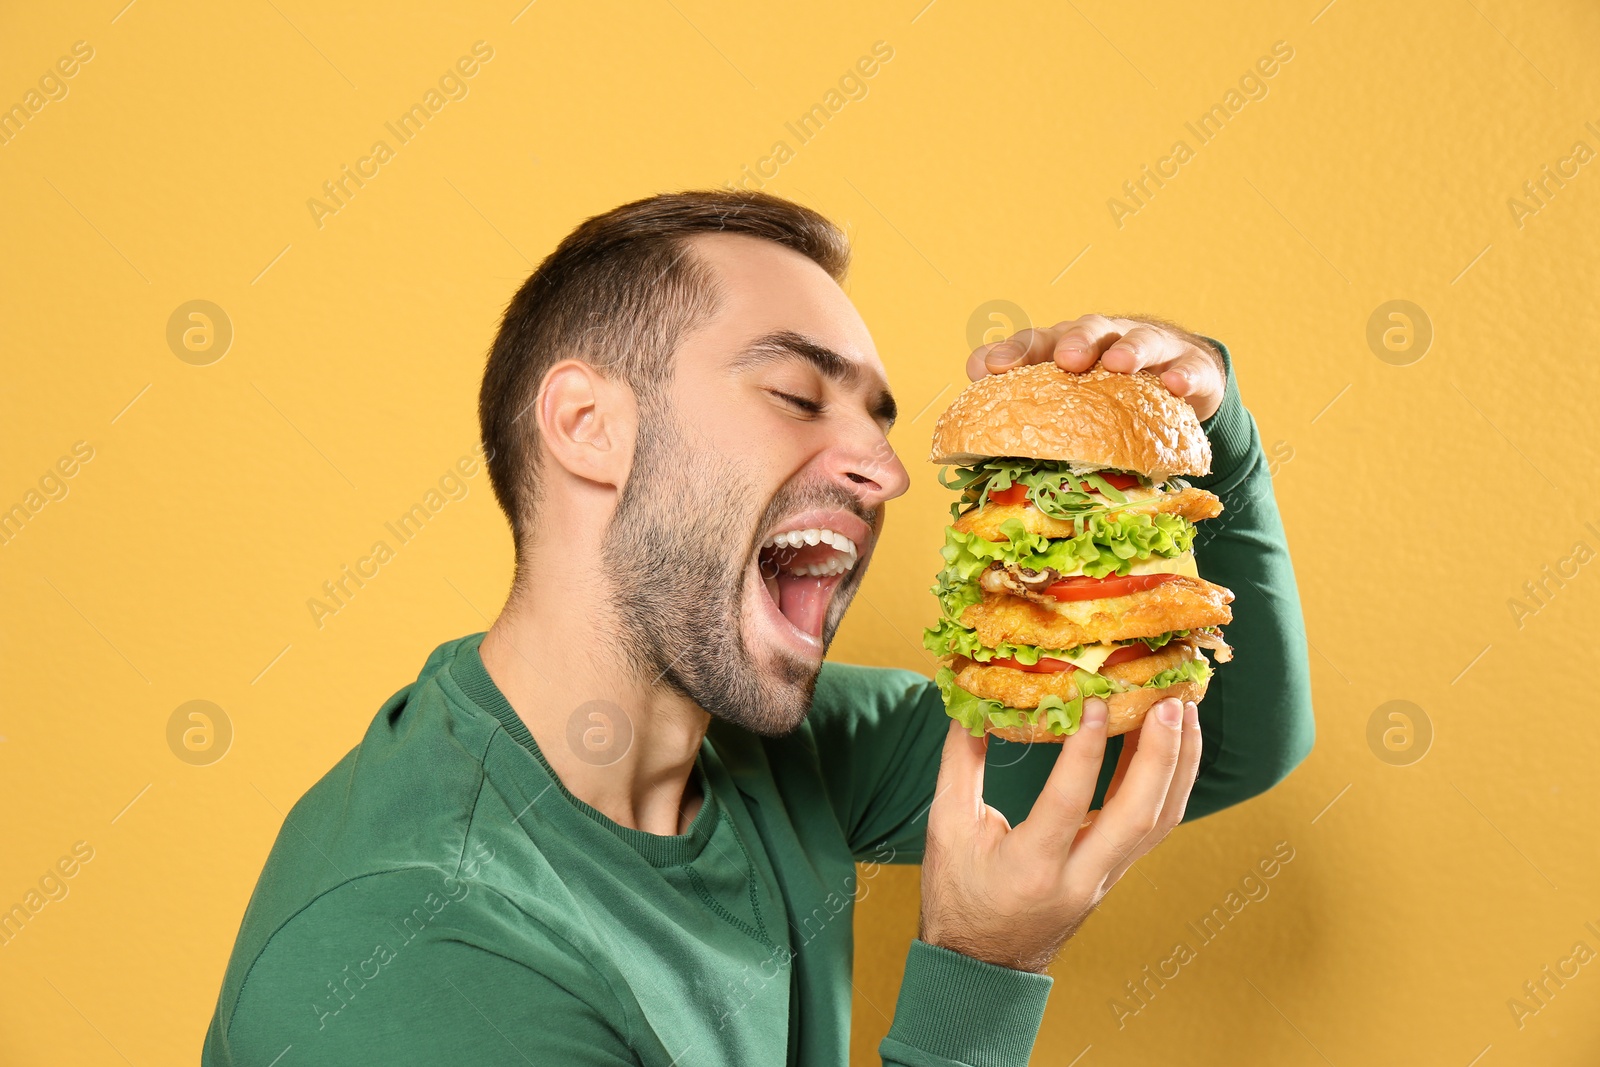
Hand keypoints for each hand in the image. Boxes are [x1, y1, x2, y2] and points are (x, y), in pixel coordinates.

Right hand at [919, 696, 1201, 973]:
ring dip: (1179, 763)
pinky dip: (1169, 781)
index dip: (1086, 750)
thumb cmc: (958, 896)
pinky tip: (1172, 744)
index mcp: (1031, 867)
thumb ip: (959, 763)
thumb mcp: (946, 828)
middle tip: (1169, 699)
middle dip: (1162, 753)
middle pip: (1139, 814)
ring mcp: (1104, 878)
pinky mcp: (1115, 872)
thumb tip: (970, 704)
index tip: (1097, 701)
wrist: (981, 963)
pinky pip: (1155, 825)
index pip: (1068, 802)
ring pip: (1160, 820)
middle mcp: (1079, 877)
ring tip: (1185, 709)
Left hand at [965, 314, 1226, 420]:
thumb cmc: (1112, 398)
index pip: (1034, 344)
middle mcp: (1106, 340)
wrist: (1184, 379)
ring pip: (1140, 340)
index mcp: (1067, 348)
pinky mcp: (1192, 366)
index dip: (1011, 354)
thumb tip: (978, 460)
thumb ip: (1034, 421)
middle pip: (1085, 330)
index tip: (987, 368)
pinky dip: (1182, 375)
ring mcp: (1152, 349)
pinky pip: (1189, 369)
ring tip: (1119, 364)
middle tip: (1065, 359)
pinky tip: (1174, 386)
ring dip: (1128, 349)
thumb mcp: (1074, 407)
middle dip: (1072, 341)